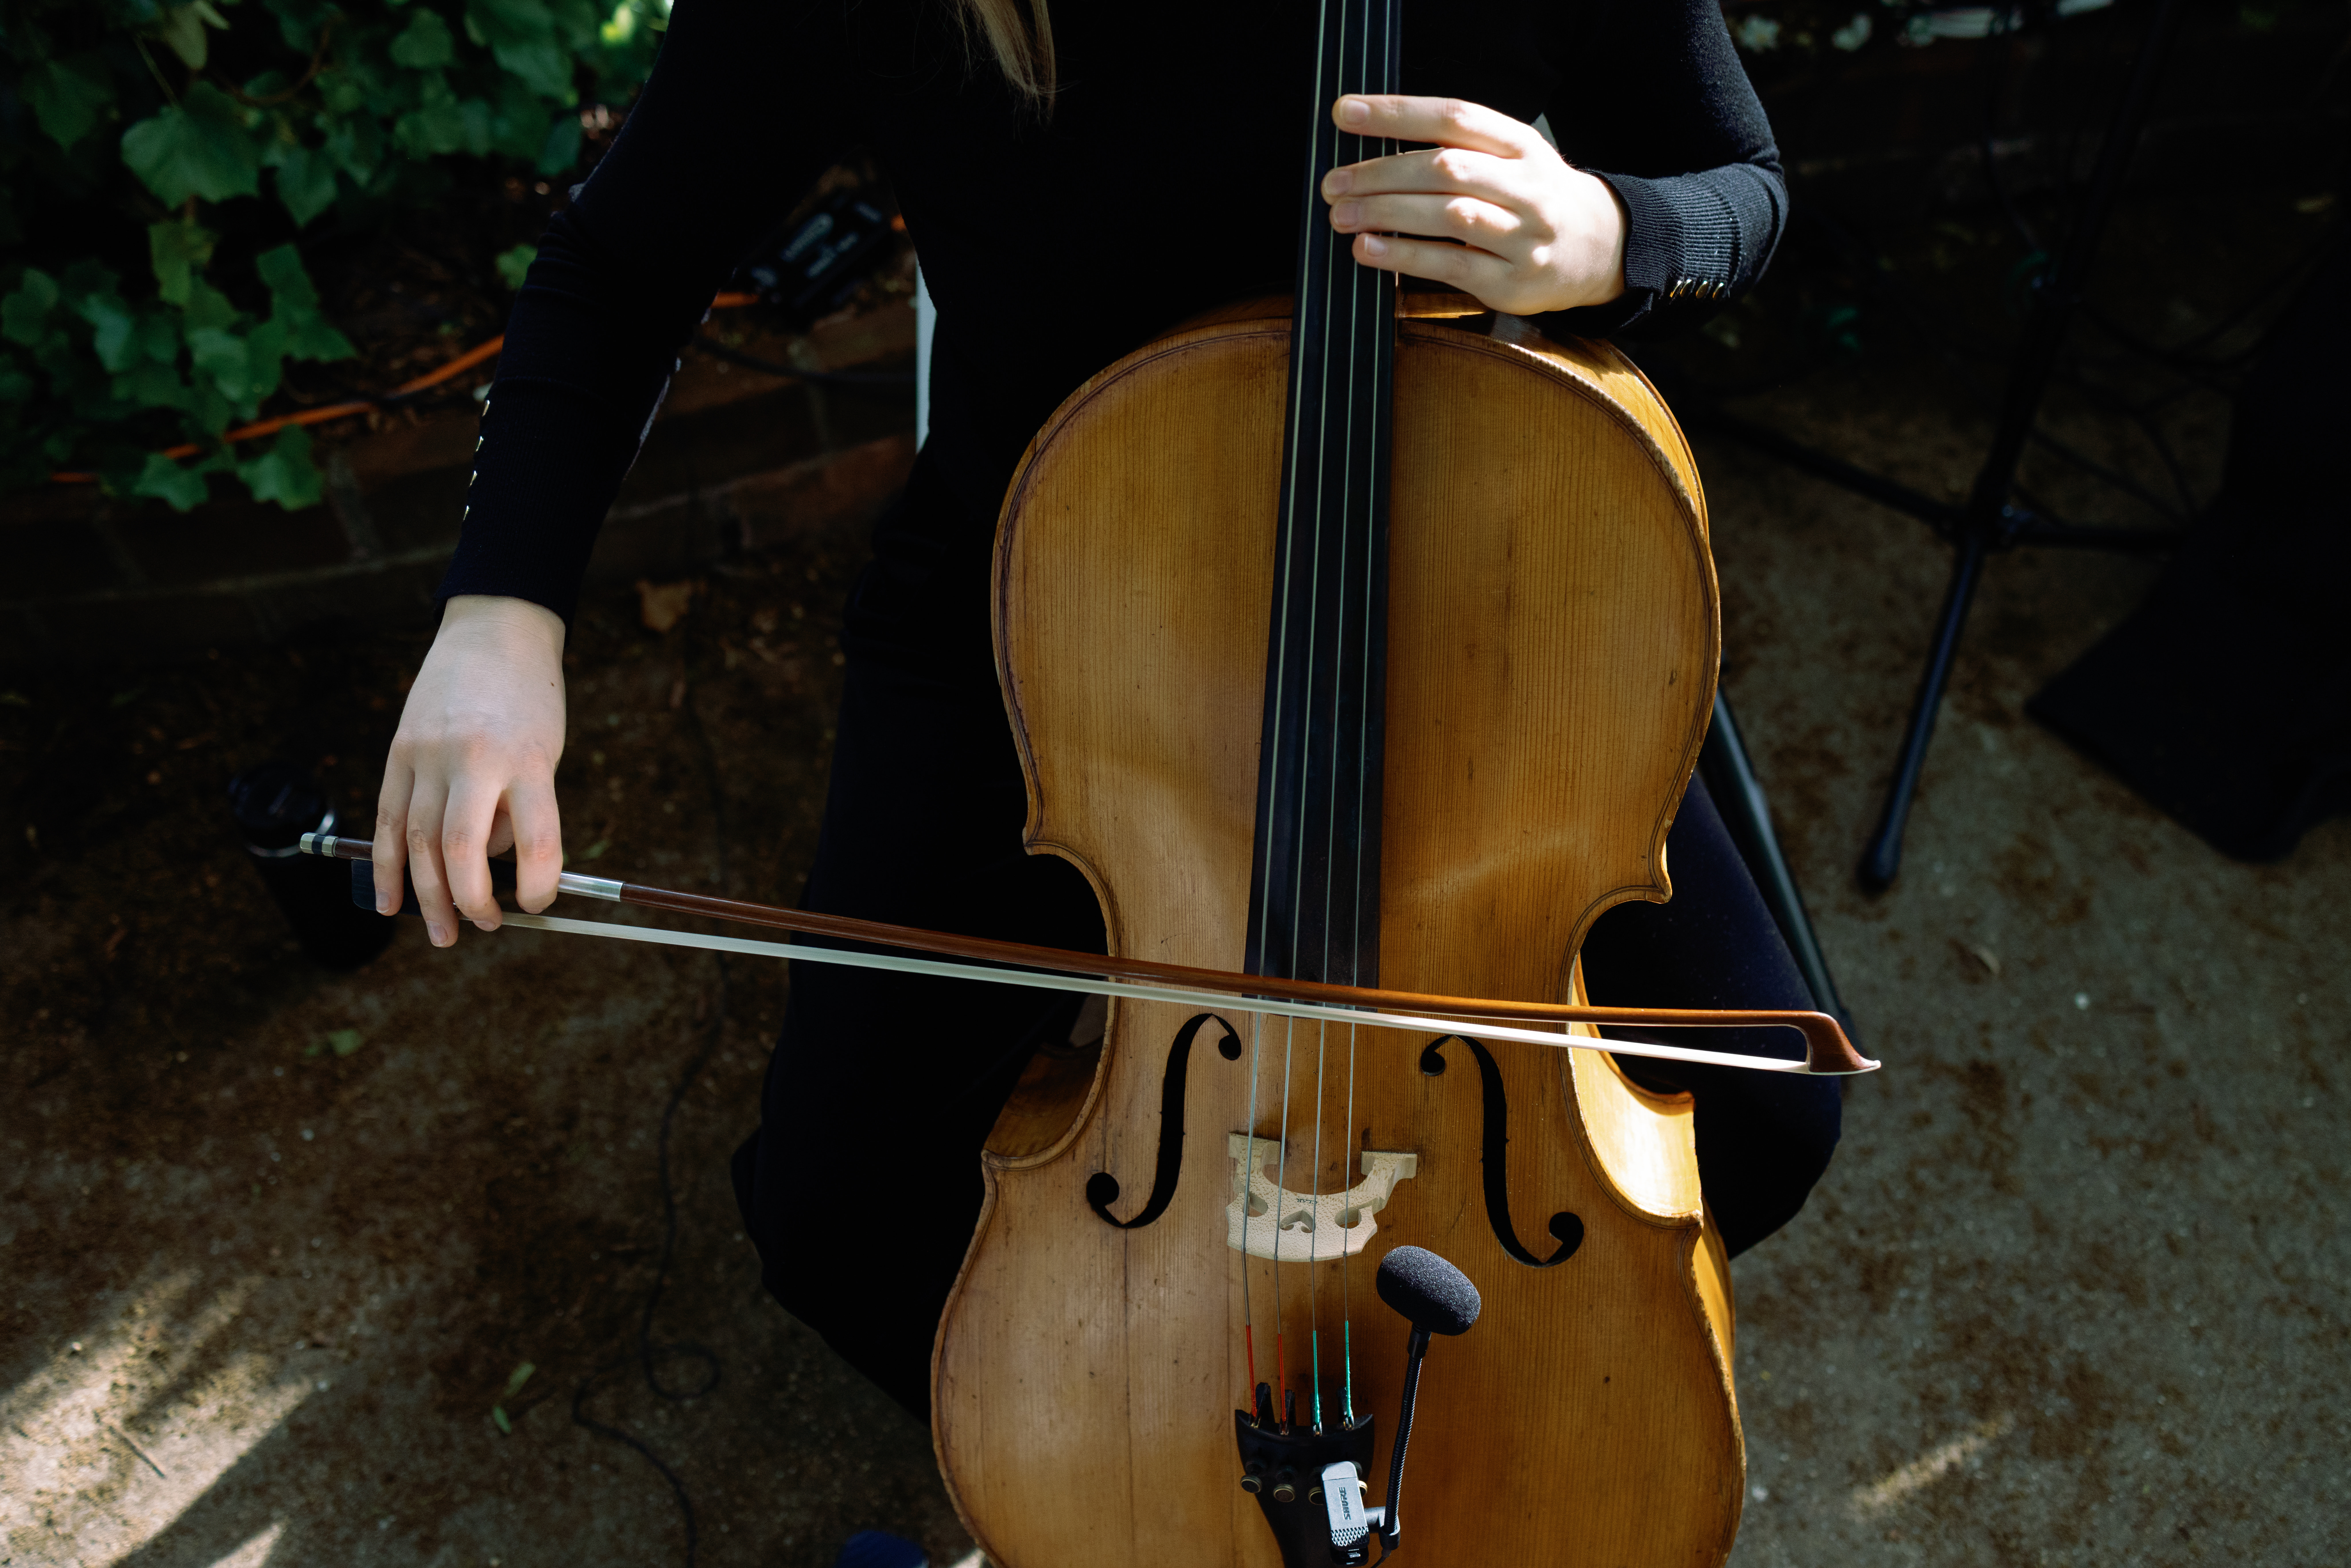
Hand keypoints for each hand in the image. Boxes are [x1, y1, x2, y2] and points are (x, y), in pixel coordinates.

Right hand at [374, 595, 567, 946]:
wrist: (493, 634)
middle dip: (471, 902)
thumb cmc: (530, 703)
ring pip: (419, 843)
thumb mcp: (546, 752)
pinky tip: (390, 903)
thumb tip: (494, 870)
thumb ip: (521, 808)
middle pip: (462, 849)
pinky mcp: (398, 753)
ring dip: (428, 897)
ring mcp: (429, 755)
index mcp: (528, 760)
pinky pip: (388, 821)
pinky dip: (387, 867)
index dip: (540, 886)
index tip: (539, 905)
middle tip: (483, 928)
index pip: (537, 840)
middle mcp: (475, 759)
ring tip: (443, 934)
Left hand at [1323, 95, 1627, 316]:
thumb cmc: (1535, 199)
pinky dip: (1403, 256)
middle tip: (1334, 182)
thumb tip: (1375, 148)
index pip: (1454, 117)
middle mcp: (1526, 186)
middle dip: (1381, 173)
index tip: (1346, 114)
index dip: (1397, 113)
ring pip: (1448, 215)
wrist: (1601, 248)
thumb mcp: (1511, 158)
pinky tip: (1368, 249)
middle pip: (1445, 167)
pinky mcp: (1511, 282)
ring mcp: (1523, 236)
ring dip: (1387, 213)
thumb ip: (1457, 147)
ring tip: (1342, 214)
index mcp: (1521, 145)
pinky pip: (1450, 265)